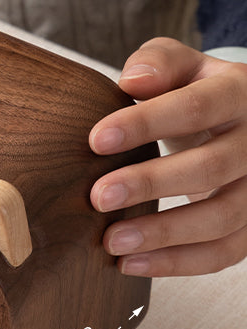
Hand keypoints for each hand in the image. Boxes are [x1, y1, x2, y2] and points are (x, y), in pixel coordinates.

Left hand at [89, 38, 246, 276]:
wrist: (237, 122)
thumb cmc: (198, 91)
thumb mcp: (182, 66)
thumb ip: (158, 64)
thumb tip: (134, 80)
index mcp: (239, 93)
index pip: (196, 107)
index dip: (146, 123)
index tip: (96, 139)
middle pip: (210, 167)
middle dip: (150, 184)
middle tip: (98, 197)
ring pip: (221, 218)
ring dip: (163, 234)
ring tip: (111, 241)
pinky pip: (223, 253)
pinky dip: (177, 264)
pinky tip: (131, 264)